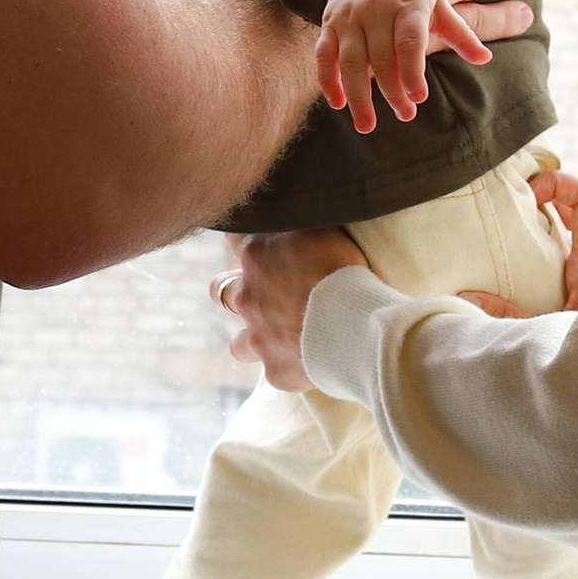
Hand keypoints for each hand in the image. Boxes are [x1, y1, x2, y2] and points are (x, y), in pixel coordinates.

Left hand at [215, 228, 366, 389]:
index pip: (233, 237)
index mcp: (256, 255)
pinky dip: (286, 366)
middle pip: (218, 289)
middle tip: (259, 290)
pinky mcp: (274, 370)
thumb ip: (298, 222)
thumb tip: (295, 208)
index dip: (246, 241)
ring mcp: (257, 336)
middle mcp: (247, 296)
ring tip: (278, 335)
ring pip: (237, 342)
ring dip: (252, 336)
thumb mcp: (323, 228)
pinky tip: (308, 362)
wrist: (358, 326)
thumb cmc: (346, 269)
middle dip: (232, 289)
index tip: (260, 243)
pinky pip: (273, 370)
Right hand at [302, 0, 483, 129]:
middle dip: (392, 91)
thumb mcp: (439, 1)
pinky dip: (328, 80)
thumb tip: (485, 59)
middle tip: (405, 115)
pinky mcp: (329, 22)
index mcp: (408, 2)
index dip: (413, 71)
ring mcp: (350, 16)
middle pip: (382, 58)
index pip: (409, 41)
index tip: (419, 98)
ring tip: (367, 126)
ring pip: (351, 61)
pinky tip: (338, 104)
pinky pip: (324, 54)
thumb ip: (460, 33)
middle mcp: (376, 9)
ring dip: (358, 97)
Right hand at [460, 167, 577, 315]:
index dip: (560, 184)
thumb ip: (503, 319)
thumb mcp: (543, 341)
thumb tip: (463, 298)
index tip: (528, 196)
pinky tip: (539, 277)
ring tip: (525, 236)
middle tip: (522, 206)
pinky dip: (565, 256)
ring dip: (562, 228)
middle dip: (557, 198)